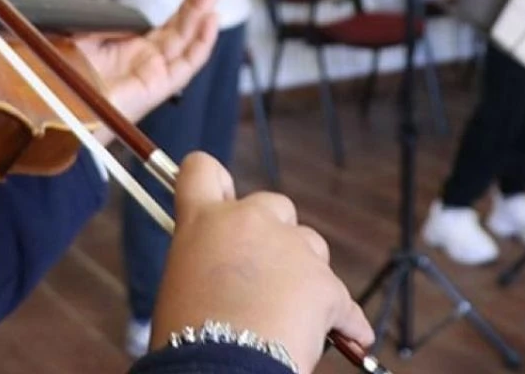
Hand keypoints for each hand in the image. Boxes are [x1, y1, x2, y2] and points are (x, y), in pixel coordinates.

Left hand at [74, 0, 220, 121]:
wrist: (60, 107)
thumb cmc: (67, 79)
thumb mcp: (84, 35)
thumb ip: (105, 20)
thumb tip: (119, 7)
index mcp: (133, 49)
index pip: (169, 23)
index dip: (185, 3)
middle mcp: (149, 61)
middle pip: (182, 28)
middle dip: (199, 3)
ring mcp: (156, 73)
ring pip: (187, 41)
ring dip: (203, 15)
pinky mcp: (159, 87)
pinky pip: (186, 65)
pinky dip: (201, 44)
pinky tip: (210, 21)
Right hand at [151, 154, 374, 373]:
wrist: (222, 368)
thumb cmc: (192, 338)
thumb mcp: (182, 284)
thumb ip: (207, 260)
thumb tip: (227, 273)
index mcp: (203, 221)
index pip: (202, 170)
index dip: (214, 182)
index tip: (223, 197)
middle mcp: (248, 221)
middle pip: (274, 205)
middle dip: (275, 235)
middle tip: (264, 278)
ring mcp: (291, 248)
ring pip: (311, 247)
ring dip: (305, 274)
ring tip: (291, 318)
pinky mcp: (324, 282)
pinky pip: (341, 300)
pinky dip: (342, 321)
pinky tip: (343, 339)